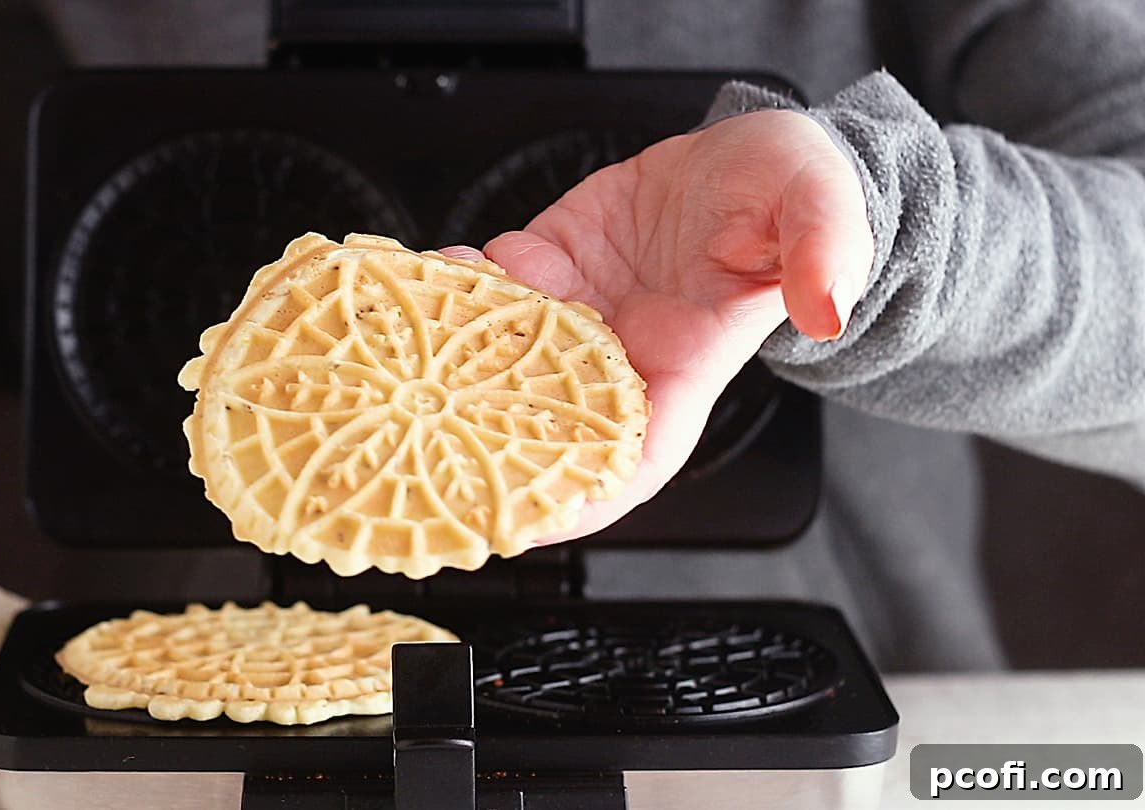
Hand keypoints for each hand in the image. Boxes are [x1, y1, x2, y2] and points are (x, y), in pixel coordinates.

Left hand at [441, 109, 871, 542]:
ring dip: (449, 365)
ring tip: (401, 365)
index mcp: (687, 362)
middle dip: (489, 451)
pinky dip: (450, 286)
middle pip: (547, 425)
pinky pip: (487, 287)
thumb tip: (828, 305)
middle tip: (427, 455)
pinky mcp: (545, 264)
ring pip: (499, 357)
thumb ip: (824, 252)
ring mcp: (575, 311)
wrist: (746, 148)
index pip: (634, 454)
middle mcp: (620, 350)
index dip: (585, 494)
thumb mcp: (823, 205)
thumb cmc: (787, 189)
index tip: (533, 521)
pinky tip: (423, 278)